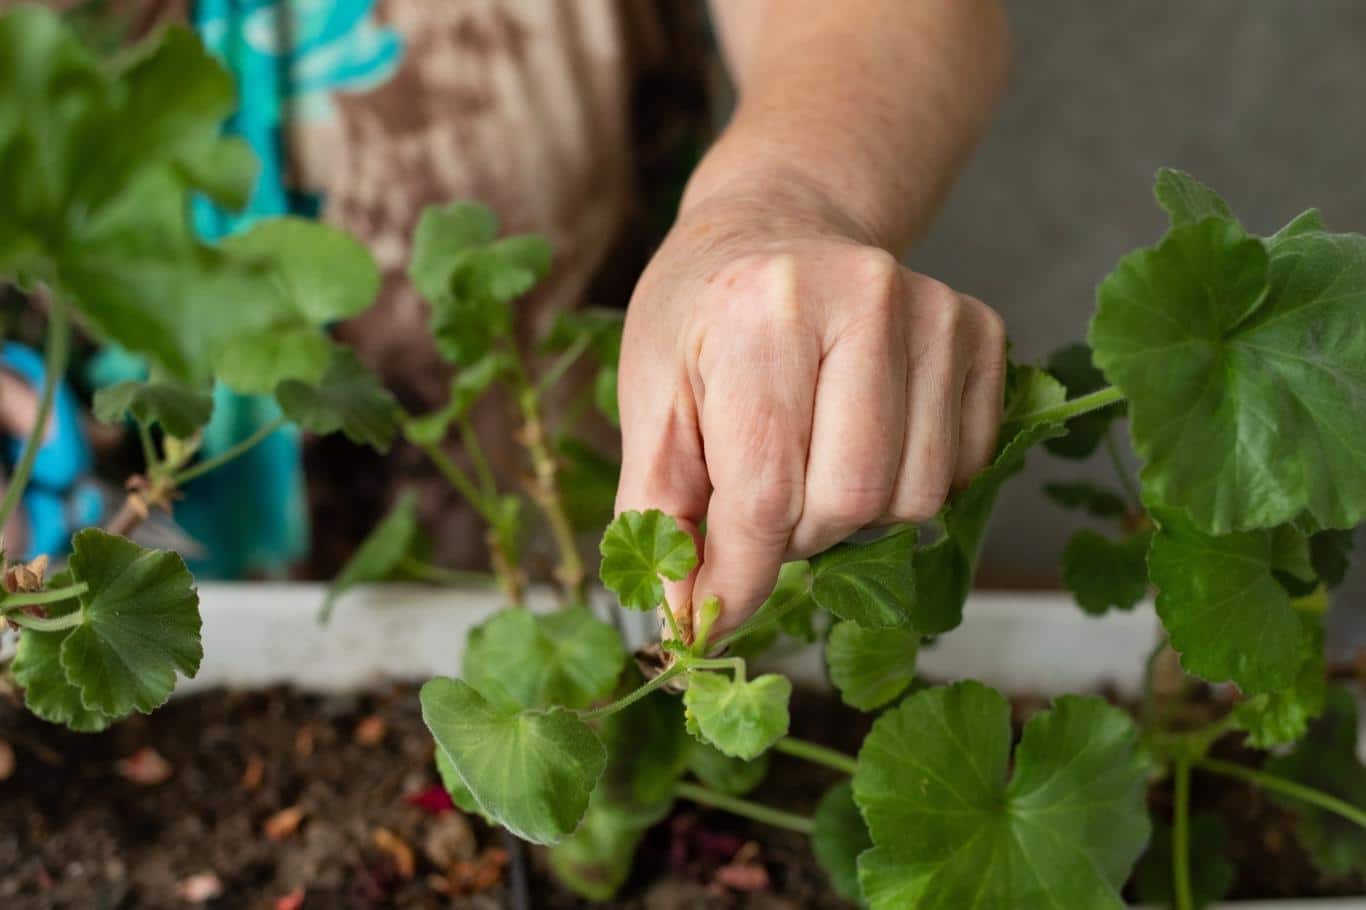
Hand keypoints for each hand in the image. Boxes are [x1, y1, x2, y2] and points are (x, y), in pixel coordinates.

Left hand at [615, 194, 1006, 637]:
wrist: (775, 230)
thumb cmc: (700, 323)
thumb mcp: (649, 407)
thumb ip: (660, 518)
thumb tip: (688, 624)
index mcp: (763, 311)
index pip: (766, 492)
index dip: (738, 575)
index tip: (712, 618)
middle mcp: (865, 298)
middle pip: (852, 500)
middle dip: (797, 534)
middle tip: (763, 498)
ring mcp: (937, 311)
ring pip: (916, 498)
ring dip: (853, 514)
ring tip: (812, 462)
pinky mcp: (982, 332)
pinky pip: (964, 470)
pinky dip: (907, 483)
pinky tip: (863, 437)